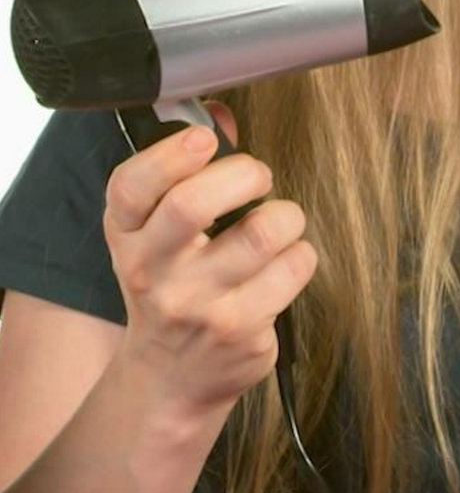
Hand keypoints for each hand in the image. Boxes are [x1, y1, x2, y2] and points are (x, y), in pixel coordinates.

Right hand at [102, 104, 317, 416]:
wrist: (169, 379)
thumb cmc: (171, 288)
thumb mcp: (154, 235)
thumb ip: (182, 174)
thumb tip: (218, 114)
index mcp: (126, 238)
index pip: (131, 187)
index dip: (170, 154)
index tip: (203, 140)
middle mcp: (154, 272)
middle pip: (194, 203)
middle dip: (244, 173)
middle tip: (258, 177)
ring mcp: (198, 305)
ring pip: (262, 232)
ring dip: (285, 216)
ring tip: (277, 225)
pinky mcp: (241, 330)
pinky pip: (294, 267)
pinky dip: (300, 255)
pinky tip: (282, 266)